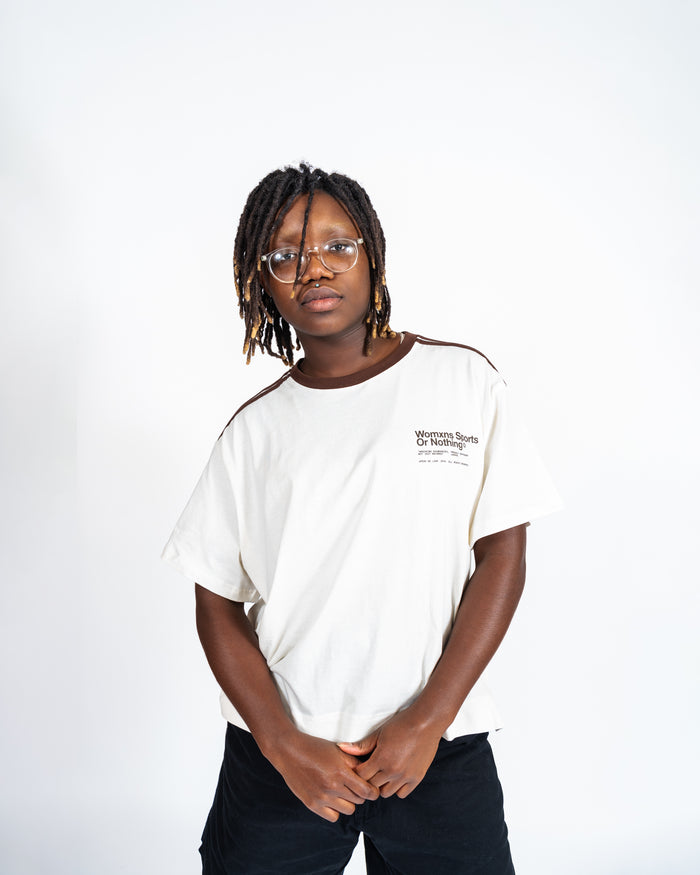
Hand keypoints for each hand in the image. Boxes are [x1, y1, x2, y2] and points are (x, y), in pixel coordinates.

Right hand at [264, 729, 379, 821]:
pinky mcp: (311, 804)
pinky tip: (332, 799)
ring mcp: (321, 797)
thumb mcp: (338, 750)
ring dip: (348, 802)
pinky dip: (335, 810)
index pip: (367, 791)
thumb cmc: (314, 747)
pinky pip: (333, 817)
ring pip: (348, 810)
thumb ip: (355, 762)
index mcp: (341, 772)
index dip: (372, 791)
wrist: (289, 751)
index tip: (372, 789)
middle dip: (360, 794)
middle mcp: (332, 787)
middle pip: (359, 800)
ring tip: (342, 791)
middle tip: (355, 786)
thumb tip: (369, 772)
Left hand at [337, 709, 441, 798]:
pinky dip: (397, 788)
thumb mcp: (379, 733)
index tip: (359, 766)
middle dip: (368, 780)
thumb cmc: (401, 724)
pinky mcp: (416, 778)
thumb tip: (341, 747)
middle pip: (372, 786)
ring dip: (382, 785)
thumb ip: (362, 745)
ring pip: (386, 793)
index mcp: (381, 758)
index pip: (362, 776)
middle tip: (370, 771)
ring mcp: (406, 776)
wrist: (426, 722)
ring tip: (382, 774)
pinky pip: (402, 793)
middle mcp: (393, 771)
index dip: (358, 772)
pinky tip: (395, 777)